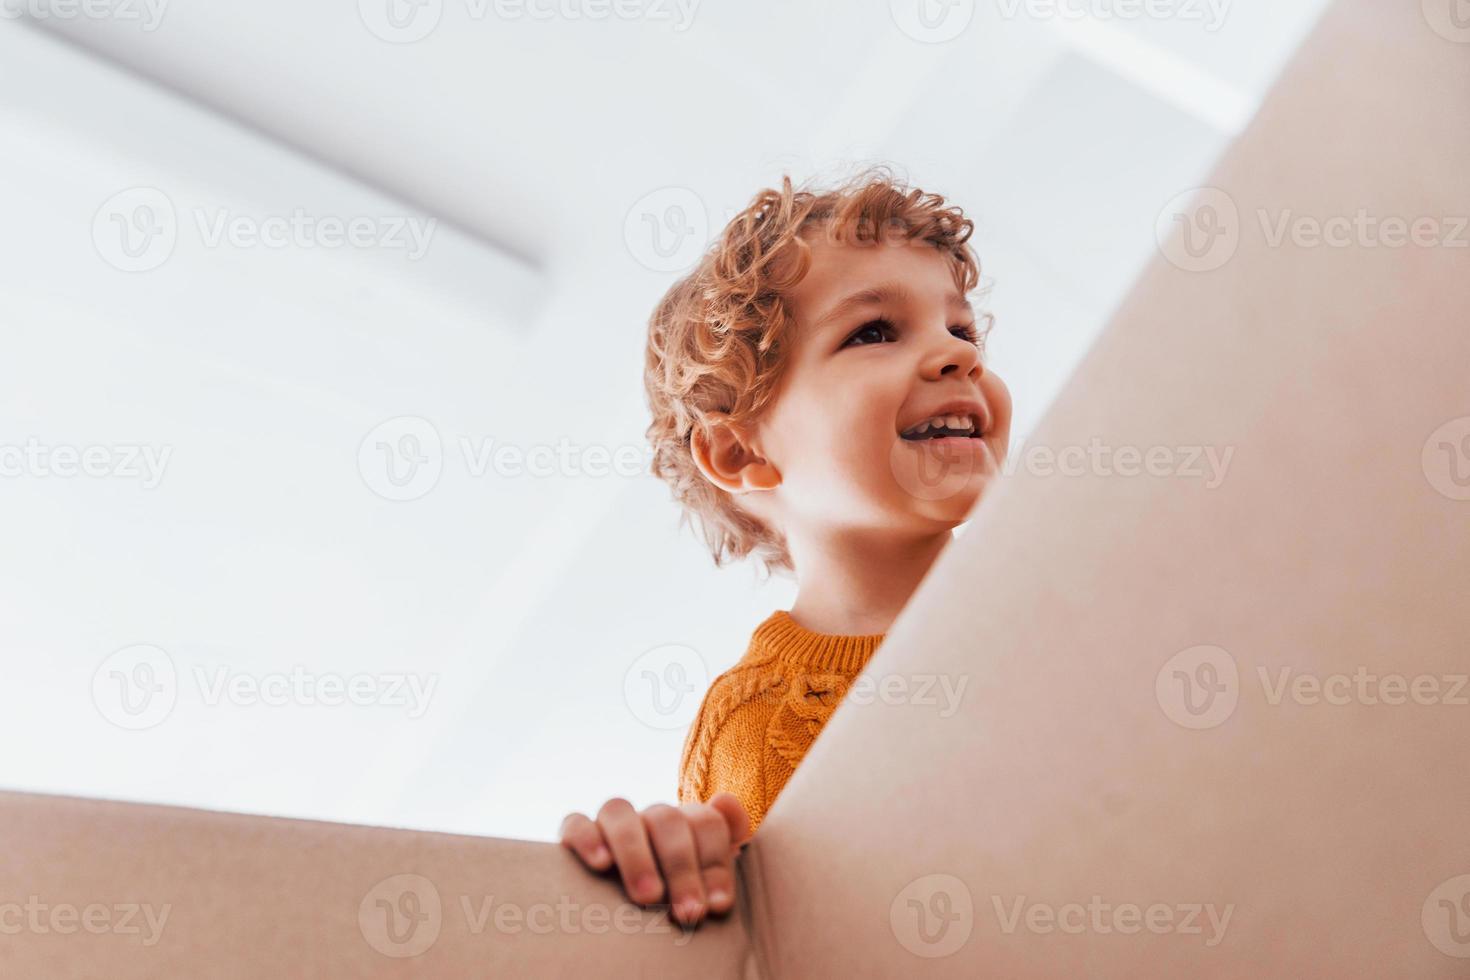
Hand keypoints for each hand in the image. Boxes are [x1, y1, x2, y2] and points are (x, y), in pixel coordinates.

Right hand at [559, 792, 751, 925]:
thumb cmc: (677, 892)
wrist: (627, 903)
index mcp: (687, 823)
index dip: (715, 862)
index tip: (717, 905)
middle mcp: (650, 817)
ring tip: (648, 896)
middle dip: (681, 867)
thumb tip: (725, 800)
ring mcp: (613, 823)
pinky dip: (588, 838)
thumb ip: (729, 835)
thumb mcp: (708, 871)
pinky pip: (575, 823)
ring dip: (636, 854)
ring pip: (619, 812)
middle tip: (688, 912)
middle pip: (667, 820)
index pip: (706, 822)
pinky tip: (601, 864)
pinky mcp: (576, 834)